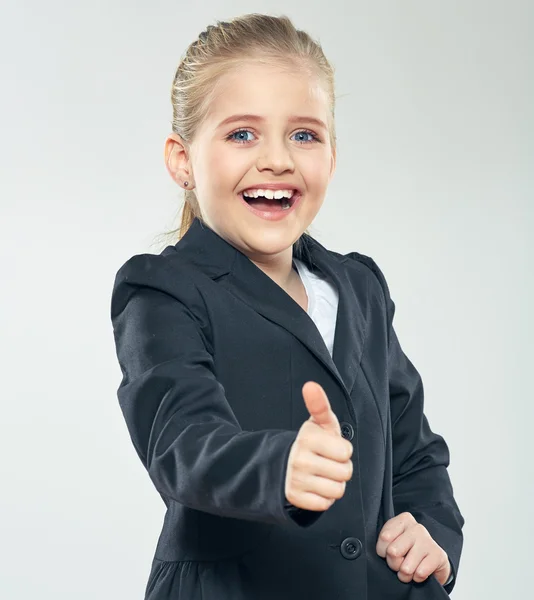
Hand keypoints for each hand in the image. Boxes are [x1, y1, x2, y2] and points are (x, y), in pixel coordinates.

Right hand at [284, 381, 352, 510]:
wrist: (284, 463)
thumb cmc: (312, 441)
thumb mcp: (318, 423)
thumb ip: (319, 404)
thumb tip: (310, 385)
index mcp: (307, 438)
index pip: (346, 452)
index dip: (343, 450)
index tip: (332, 446)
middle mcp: (300, 459)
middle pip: (345, 472)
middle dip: (341, 468)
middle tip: (328, 461)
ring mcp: (296, 479)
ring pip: (337, 490)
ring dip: (334, 484)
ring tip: (323, 474)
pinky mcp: (295, 498)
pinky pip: (325, 504)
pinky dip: (324, 497)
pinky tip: (316, 485)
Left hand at [376, 512, 450, 585]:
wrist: (432, 562)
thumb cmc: (407, 550)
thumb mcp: (392, 542)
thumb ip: (385, 544)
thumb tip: (389, 552)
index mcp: (404, 520)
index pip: (384, 537)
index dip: (383, 551)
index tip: (389, 551)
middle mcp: (417, 527)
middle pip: (393, 552)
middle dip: (394, 564)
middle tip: (400, 562)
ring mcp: (428, 541)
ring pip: (406, 567)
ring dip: (405, 574)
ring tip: (410, 568)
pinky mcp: (438, 555)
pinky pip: (420, 573)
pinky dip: (417, 578)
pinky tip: (420, 571)